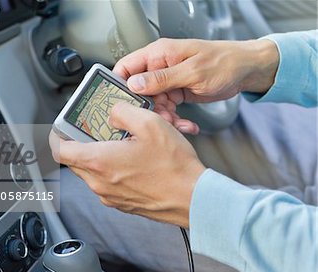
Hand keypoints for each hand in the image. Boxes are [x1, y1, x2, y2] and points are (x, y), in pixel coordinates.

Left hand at [50, 102, 204, 227]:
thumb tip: (112, 114)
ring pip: (90, 172)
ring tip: (120, 145)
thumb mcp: (149, 123)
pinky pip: (106, 183)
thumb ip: (123, 113)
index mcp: (99, 162)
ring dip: (98, 157)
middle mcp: (99, 182)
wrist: (193, 199)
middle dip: (80, 143)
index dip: (57, 136)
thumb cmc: (174, 167)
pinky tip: (132, 161)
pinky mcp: (121, 204)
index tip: (62, 128)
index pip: (60, 150)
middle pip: (74, 161)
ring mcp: (109, 196)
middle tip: (96, 131)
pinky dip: (111, 170)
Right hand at [113, 38, 279, 133]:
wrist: (247, 71)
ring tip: (178, 123)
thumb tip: (134, 83)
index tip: (121, 104)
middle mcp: (160, 67)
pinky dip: (175, 119)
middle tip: (158, 119)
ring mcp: (168, 81)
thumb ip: (161, 78)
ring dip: (164, 118)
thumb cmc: (225, 62)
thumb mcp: (192, 71)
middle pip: (138, 91)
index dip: (119, 85)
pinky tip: (185, 124)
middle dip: (147, 109)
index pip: (126, 67)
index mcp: (159, 54)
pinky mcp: (176, 92)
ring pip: (153, 104)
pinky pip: (167, 109)